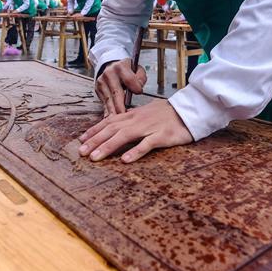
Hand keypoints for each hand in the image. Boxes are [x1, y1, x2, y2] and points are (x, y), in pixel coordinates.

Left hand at [78, 99, 192, 162]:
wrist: (190, 110)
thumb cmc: (168, 114)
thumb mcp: (147, 113)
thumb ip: (132, 119)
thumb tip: (117, 124)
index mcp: (134, 115)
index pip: (109, 122)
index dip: (95, 131)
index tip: (81, 140)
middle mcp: (138, 120)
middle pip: (112, 129)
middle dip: (95, 141)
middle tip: (81, 153)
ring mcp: (149, 127)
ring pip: (125, 136)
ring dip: (108, 146)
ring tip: (95, 158)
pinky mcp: (162, 135)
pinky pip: (147, 144)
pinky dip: (135, 151)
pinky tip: (125, 160)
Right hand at [95, 59, 146, 115]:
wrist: (110, 65)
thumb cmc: (126, 69)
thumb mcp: (136, 68)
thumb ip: (141, 77)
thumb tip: (139, 87)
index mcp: (120, 67)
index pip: (129, 79)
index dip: (135, 87)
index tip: (139, 92)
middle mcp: (109, 74)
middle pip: (116, 93)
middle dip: (121, 106)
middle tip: (126, 116)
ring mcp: (102, 82)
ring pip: (108, 100)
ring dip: (113, 112)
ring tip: (118, 121)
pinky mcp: (98, 90)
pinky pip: (104, 103)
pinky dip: (107, 112)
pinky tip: (110, 120)